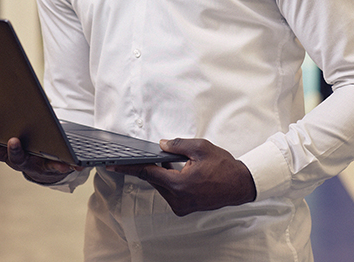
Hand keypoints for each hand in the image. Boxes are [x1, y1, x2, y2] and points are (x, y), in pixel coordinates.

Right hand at [0, 136, 79, 184]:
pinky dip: (62, 165)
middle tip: (13, 140)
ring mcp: (31, 165)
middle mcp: (15, 159)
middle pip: (7, 156)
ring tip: (33, 147)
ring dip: (31, 155)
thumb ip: (2, 116)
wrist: (44, 167)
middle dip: (10, 148)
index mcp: (3, 148)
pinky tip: (70, 163)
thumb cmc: (25, 142)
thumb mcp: (12, 130)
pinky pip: (55, 167)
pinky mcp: (49, 168)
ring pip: (28, 161)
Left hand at [109, 138, 256, 215]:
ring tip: (174, 163)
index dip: (129, 167)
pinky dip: (170, 181)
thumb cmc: (223, 167)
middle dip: (152, 167)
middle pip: (154, 180)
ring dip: (163, 174)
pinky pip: (170, 192)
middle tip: (150, 156)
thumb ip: (177, 145)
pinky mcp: (185, 208)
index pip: (147, 173)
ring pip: (162, 186)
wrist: (240, 185)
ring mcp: (181, 206)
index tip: (113, 165)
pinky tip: (176, 172)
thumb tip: (161, 145)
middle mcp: (178, 199)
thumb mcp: (200, 148)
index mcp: (179, 184)